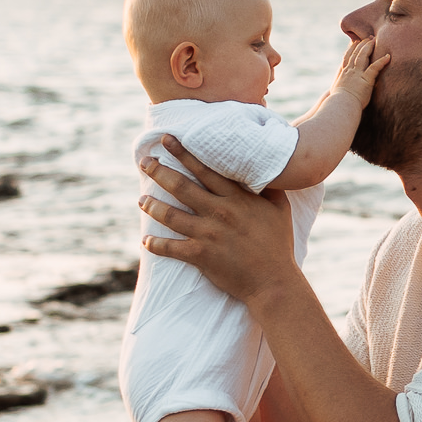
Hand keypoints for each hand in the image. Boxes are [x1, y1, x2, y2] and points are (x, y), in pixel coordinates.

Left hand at [139, 140, 299, 302]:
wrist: (273, 281)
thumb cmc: (278, 244)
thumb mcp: (279, 209)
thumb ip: (271, 187)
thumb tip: (267, 169)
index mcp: (237, 198)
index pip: (205, 170)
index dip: (184, 153)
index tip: (167, 140)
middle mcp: (220, 212)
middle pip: (182, 186)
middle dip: (160, 172)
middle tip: (144, 162)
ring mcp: (208, 234)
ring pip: (171, 215)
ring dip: (153, 206)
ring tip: (141, 200)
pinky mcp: (200, 256)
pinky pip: (171, 248)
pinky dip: (156, 245)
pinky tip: (146, 241)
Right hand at [332, 36, 389, 104]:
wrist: (341, 105)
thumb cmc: (338, 103)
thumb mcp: (336, 92)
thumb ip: (339, 88)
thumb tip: (337, 90)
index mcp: (343, 74)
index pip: (347, 57)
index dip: (351, 48)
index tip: (355, 41)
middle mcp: (349, 71)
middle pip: (355, 53)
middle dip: (361, 44)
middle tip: (367, 37)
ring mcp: (357, 74)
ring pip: (362, 56)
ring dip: (368, 47)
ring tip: (374, 40)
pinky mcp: (366, 79)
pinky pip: (374, 68)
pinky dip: (381, 61)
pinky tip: (388, 57)